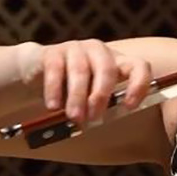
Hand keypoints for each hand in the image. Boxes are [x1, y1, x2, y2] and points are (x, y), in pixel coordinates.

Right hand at [16, 39, 152, 126]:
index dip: (138, 84)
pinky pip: (56, 70)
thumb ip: (103, 107)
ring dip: (78, 96)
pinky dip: (55, 90)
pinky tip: (54, 106)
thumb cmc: (73, 91)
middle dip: (101, 95)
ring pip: (81, 71)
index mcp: (117, 63)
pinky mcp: (53, 52)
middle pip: (107, 69)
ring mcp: (77, 49)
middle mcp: (99, 52)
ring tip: (74, 116)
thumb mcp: (92, 98)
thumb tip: (103, 126)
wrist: (38, 73)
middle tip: (93, 117)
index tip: (129, 106)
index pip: (138, 66)